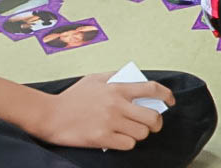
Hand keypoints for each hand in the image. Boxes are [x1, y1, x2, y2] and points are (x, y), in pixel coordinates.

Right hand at [30, 73, 171, 149]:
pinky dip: (128, 143)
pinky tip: (122, 140)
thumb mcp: (94, 79)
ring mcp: (110, 122)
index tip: (171, 102)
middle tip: (154, 125)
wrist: (48, 115)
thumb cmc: (71, 98)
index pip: (152, 89)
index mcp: (118, 88)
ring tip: (135, 132)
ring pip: (142, 132)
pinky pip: (127, 144)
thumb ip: (115, 77)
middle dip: (157, 122)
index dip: (167, 96)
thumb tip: (134, 78)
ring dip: (141, 134)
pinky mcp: (101, 138)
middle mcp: (117, 105)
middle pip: (153, 116)